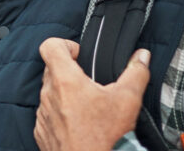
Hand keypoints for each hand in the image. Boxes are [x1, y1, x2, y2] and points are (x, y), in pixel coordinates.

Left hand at [34, 38, 150, 150]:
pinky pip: (48, 114)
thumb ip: (136, 73)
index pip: (50, 46)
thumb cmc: (105, 137)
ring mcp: (43, 114)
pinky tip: (79, 124)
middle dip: (69, 71)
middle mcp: (48, 95)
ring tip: (87, 107)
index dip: (65, 45)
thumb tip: (141, 57)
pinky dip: (61, 114)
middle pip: (51, 69)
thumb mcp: (128, 101)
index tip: (80, 55)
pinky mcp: (42, 132)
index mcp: (65, 81)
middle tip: (89, 83)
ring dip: (65, 94)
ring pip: (49, 93)